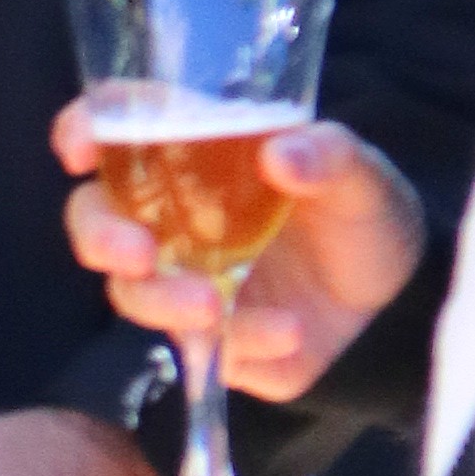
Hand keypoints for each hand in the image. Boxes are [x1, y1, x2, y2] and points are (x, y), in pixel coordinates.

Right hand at [54, 104, 428, 401]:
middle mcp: (171, 217)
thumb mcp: (362, 175)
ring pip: (131, 292)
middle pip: (95, 218)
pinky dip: (241, 341)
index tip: (79, 147)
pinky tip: (287, 332)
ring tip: (215, 308)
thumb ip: (328, 155)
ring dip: (162, 300)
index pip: (116, 129)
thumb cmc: (363, 214)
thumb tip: (280, 154)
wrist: (395, 302)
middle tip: (136, 254)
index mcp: (195, 154)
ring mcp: (183, 280)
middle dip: (101, 236)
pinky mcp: (209, 339)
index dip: (84, 129)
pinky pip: (199, 347)